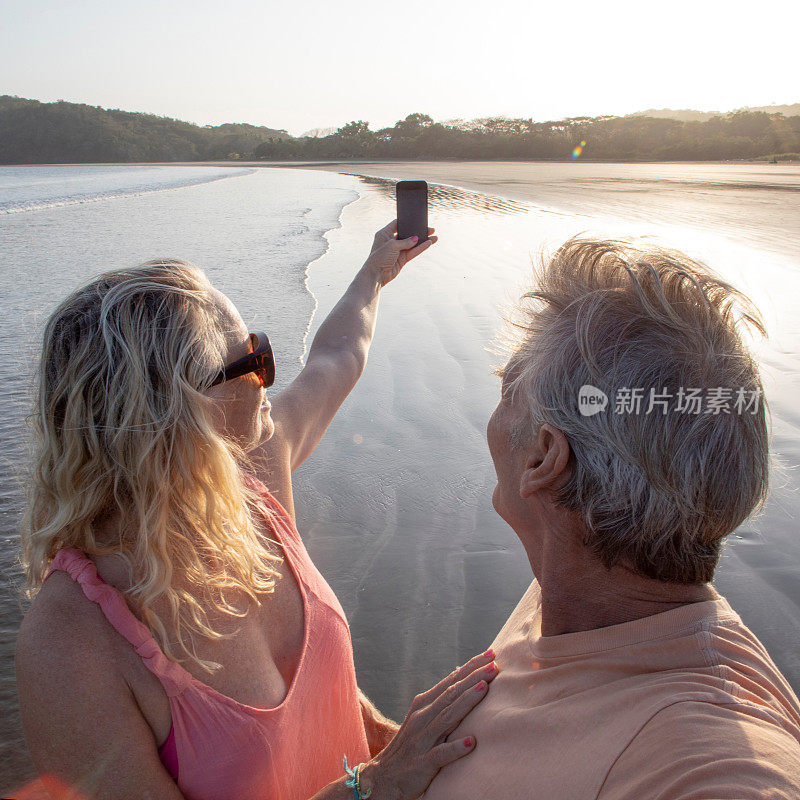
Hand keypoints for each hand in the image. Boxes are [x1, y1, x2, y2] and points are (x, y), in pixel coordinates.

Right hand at [358, 650, 498, 799]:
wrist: (383, 777)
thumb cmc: (410, 745)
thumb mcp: (422, 716)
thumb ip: (441, 697)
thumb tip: (459, 672)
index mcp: (424, 704)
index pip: (451, 681)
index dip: (471, 666)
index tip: (491, 653)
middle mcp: (422, 717)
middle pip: (451, 693)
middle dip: (473, 678)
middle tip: (495, 664)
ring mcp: (422, 739)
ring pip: (446, 716)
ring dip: (467, 701)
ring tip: (484, 688)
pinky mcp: (422, 762)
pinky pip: (440, 754)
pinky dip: (455, 748)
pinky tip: (471, 742)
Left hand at [363, 219, 437, 286]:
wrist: (376, 275)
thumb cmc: (379, 258)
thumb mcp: (392, 245)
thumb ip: (405, 241)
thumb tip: (416, 238)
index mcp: (384, 234)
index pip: (396, 224)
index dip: (406, 221)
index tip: (416, 219)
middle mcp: (391, 241)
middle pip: (407, 234)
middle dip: (418, 231)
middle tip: (430, 229)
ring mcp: (397, 251)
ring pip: (412, 244)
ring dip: (423, 241)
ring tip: (434, 237)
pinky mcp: (402, 259)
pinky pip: (413, 252)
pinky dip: (421, 248)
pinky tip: (429, 244)